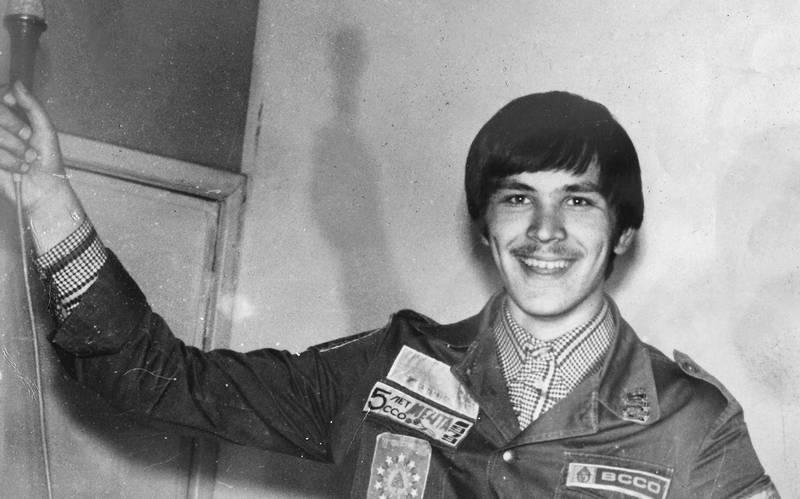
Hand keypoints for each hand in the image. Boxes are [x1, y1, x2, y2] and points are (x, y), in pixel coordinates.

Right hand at [0, 81, 83, 252]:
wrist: (44, 191)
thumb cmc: (48, 162)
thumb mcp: (45, 130)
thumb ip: (31, 106)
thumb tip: (16, 83)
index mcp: (14, 116)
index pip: (2, 94)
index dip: (5, 97)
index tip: (12, 104)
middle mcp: (2, 128)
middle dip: (14, 126)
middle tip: (29, 140)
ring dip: (14, 147)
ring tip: (28, 160)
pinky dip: (8, 161)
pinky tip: (18, 169)